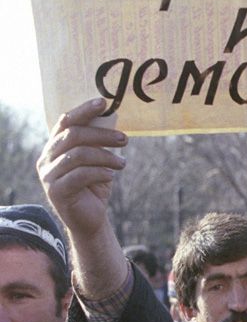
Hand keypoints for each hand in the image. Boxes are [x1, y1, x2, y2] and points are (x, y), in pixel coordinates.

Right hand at [37, 98, 126, 239]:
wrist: (90, 219)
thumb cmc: (94, 186)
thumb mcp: (97, 160)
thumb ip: (98, 141)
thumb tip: (111, 116)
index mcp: (54, 146)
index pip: (65, 121)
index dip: (83, 110)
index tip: (104, 103)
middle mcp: (47, 158)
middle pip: (73, 135)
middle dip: (101, 135)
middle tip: (124, 140)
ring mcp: (48, 175)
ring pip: (78, 155)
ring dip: (104, 156)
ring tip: (122, 163)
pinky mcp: (56, 191)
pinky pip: (80, 175)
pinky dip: (99, 173)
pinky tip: (111, 176)